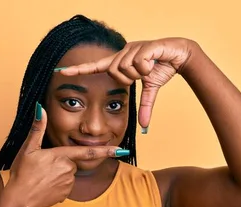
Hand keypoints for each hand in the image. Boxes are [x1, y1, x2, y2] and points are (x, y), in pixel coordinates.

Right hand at [7, 104, 123, 206]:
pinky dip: (56, 185)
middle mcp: (69, 170)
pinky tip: (44, 186)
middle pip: (71, 162)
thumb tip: (41, 109)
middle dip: (60, 162)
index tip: (122, 150)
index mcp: (62, 156)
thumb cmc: (23, 174)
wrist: (20, 200)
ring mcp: (68, 183)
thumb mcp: (28, 148)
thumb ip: (38, 128)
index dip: (106, 150)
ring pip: (68, 174)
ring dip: (58, 174)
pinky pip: (64, 186)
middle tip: (42, 167)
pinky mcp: (65, 194)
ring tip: (41, 177)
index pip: (89, 151)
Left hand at [59, 38, 195, 129]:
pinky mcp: (142, 45)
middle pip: (114, 72)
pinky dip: (148, 67)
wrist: (179, 54)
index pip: (95, 67)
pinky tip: (154, 61)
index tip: (61, 71)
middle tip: (142, 75)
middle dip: (128, 79)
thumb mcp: (150, 89)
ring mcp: (131, 47)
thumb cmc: (163, 68)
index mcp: (120, 62)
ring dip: (139, 72)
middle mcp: (122, 52)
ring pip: (125, 68)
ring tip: (150, 66)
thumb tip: (143, 126)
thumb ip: (144, 106)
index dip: (79, 69)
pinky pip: (138, 62)